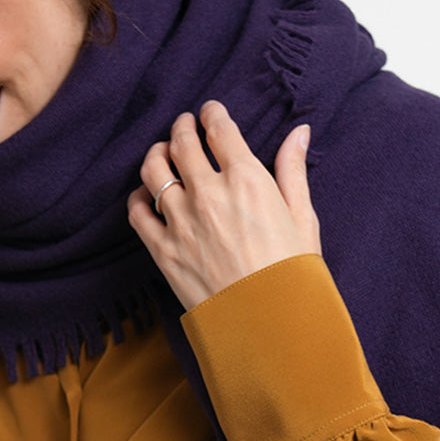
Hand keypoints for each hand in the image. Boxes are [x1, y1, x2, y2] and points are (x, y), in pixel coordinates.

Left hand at [127, 100, 320, 310]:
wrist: (270, 328)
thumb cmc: (293, 276)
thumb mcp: (302, 219)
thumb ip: (293, 171)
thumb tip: (300, 133)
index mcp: (248, 180)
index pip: (219, 128)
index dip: (212, 113)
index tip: (210, 112)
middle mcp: (209, 194)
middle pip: (182, 141)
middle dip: (182, 127)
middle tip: (184, 126)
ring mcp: (181, 222)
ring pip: (153, 169)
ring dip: (157, 154)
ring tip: (164, 154)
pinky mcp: (163, 250)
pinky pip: (137, 211)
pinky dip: (139, 197)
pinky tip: (148, 196)